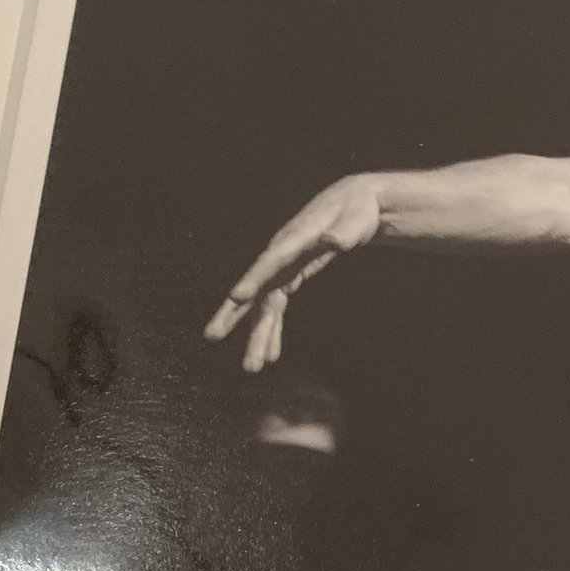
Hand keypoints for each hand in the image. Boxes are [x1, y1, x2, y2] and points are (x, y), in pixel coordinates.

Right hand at [202, 174, 382, 371]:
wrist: (355, 203)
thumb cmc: (357, 210)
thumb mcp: (356, 219)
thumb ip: (344, 233)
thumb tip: (332, 240)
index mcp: (296, 237)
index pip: (271, 260)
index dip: (254, 278)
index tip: (236, 297)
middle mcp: (282, 253)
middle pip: (257, 286)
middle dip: (234, 313)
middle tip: (212, 336)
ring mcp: (284, 266)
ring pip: (264, 304)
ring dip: (257, 334)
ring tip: (251, 367)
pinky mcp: (290, 274)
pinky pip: (276, 306)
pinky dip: (274, 328)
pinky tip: (272, 354)